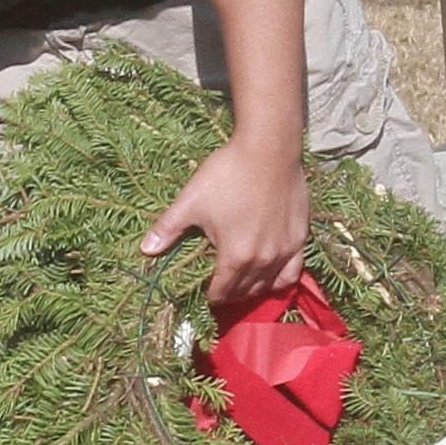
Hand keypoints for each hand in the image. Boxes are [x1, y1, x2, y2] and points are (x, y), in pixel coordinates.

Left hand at [142, 136, 310, 309]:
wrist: (268, 148)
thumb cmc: (227, 173)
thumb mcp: (191, 201)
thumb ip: (168, 229)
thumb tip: (144, 250)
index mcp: (235, 256)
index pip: (222, 292)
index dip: (211, 296)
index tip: (205, 293)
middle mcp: (263, 260)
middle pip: (246, 291)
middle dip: (231, 294)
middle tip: (221, 289)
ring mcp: (285, 251)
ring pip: (270, 285)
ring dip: (254, 289)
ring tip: (243, 282)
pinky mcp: (300, 238)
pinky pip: (294, 271)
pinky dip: (281, 278)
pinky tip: (272, 273)